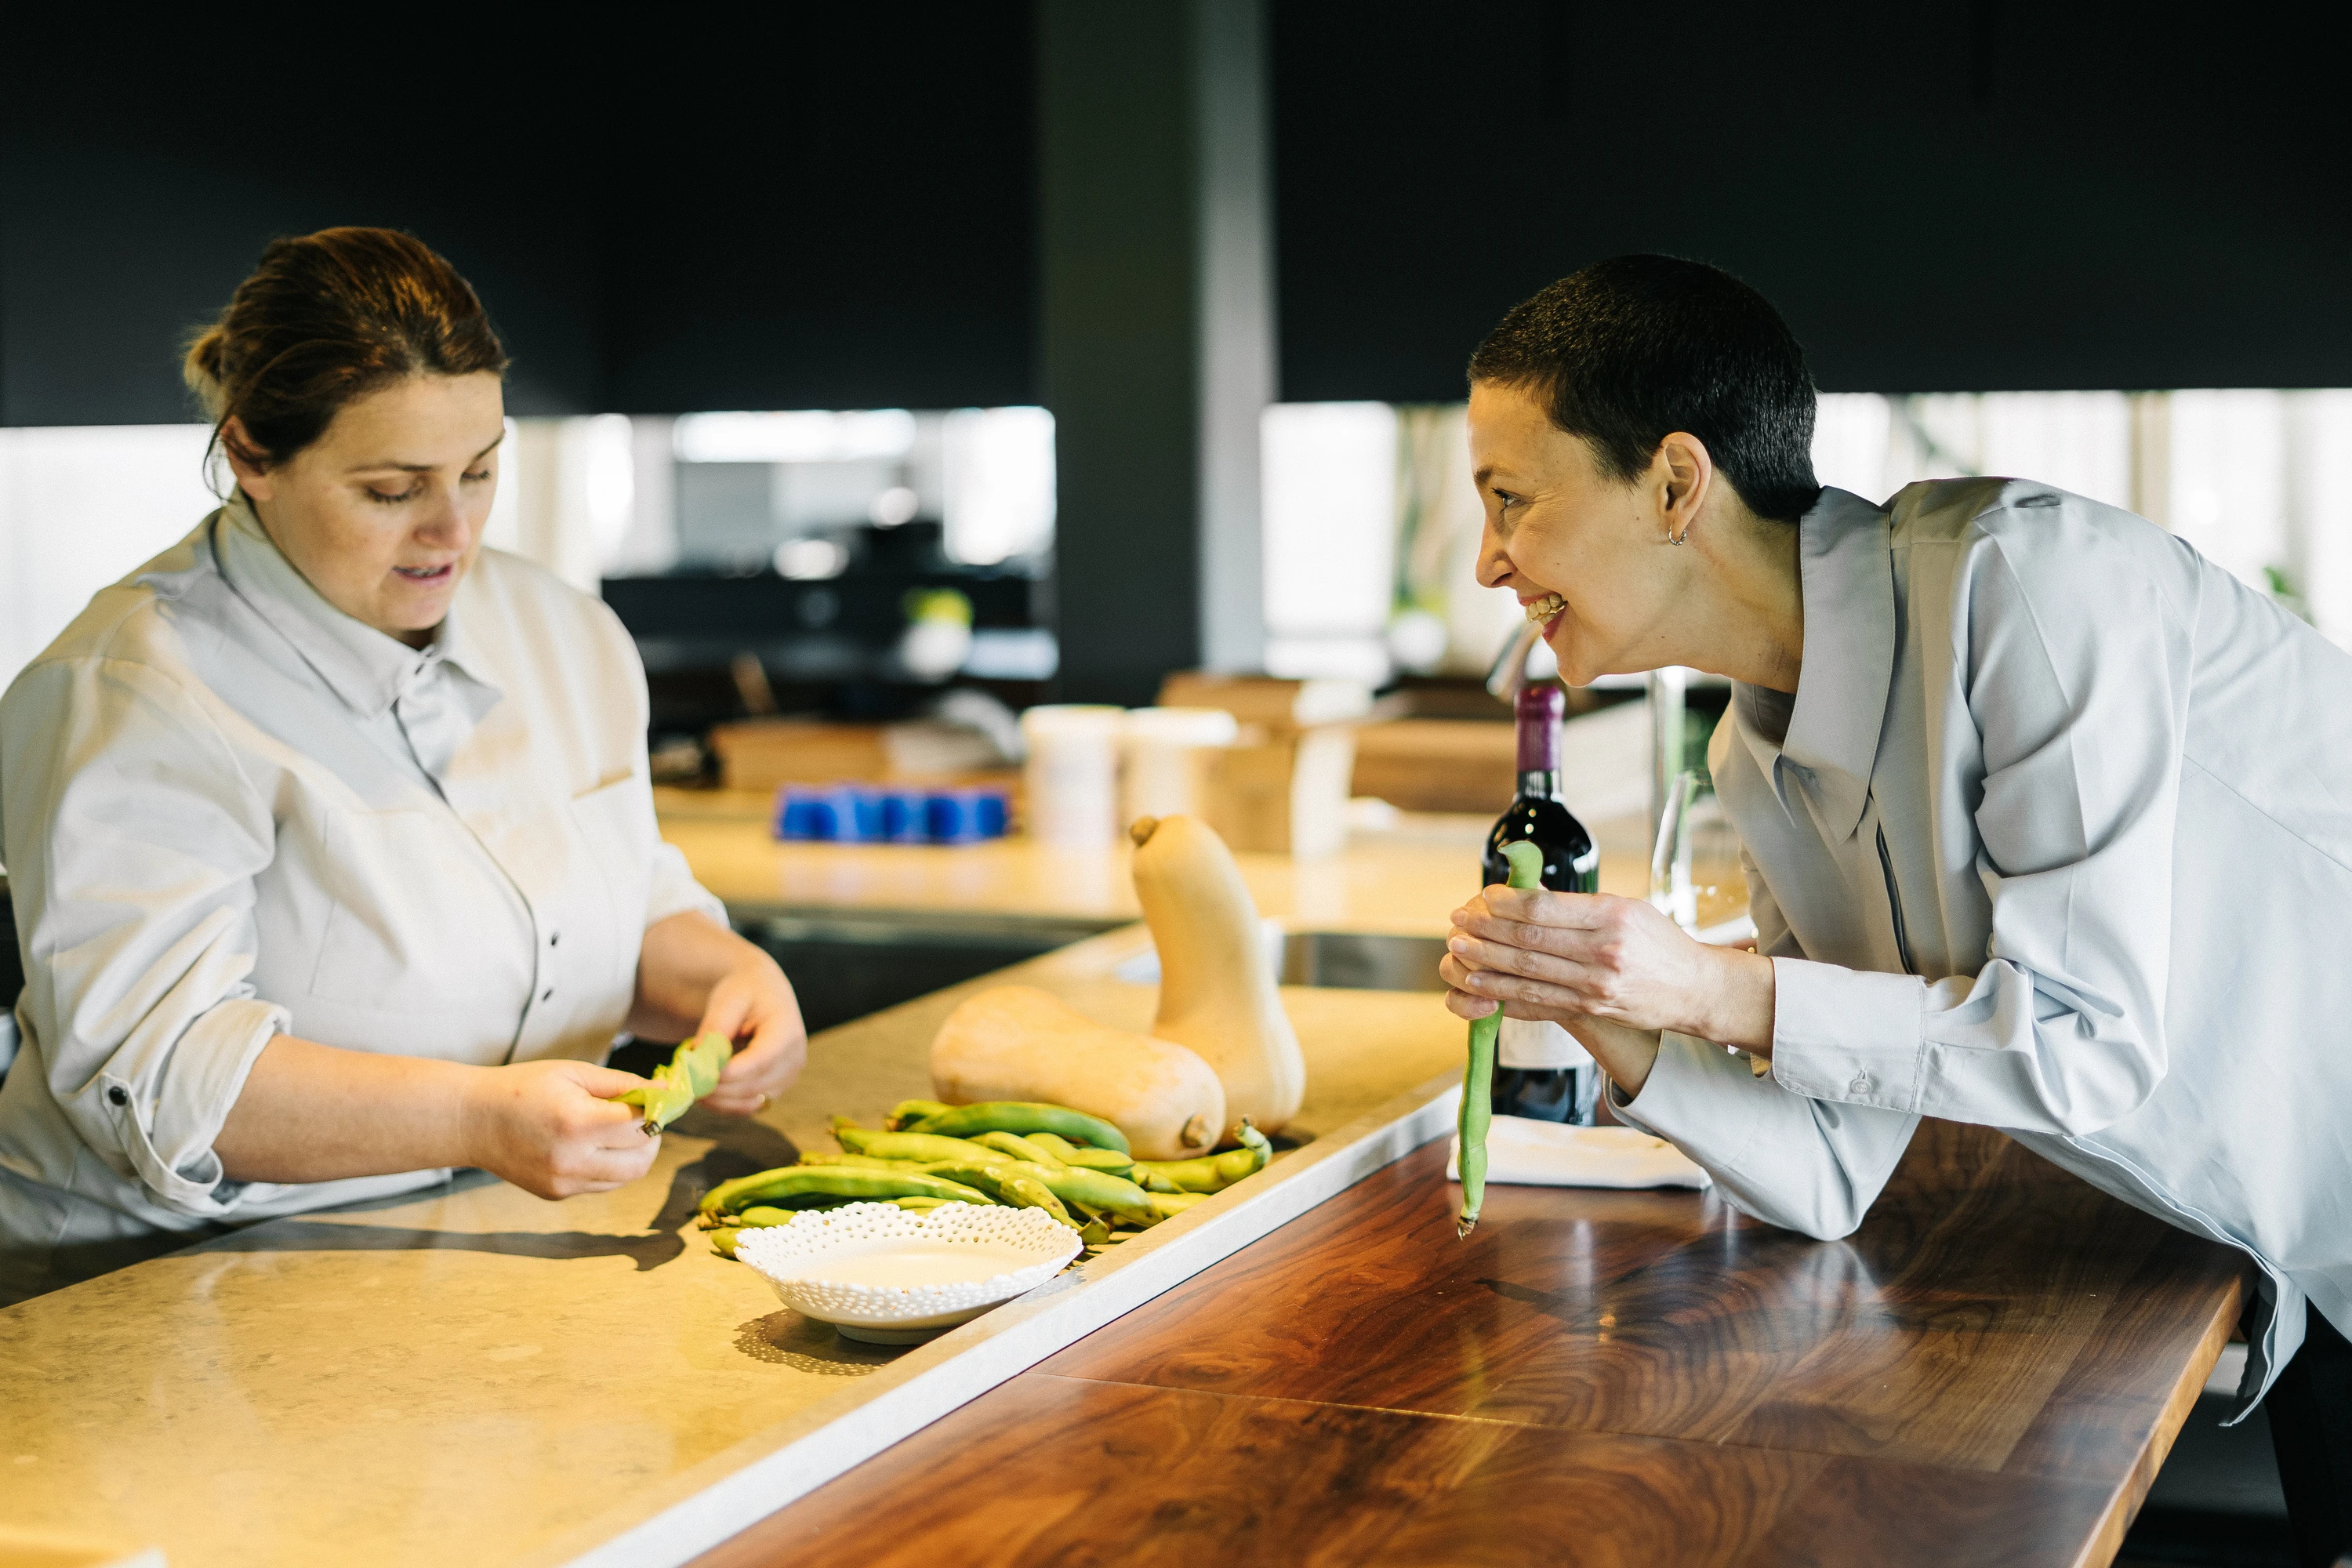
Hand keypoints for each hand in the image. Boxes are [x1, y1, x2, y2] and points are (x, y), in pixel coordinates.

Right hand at [462, 1059, 663, 1198]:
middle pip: (642, 1159)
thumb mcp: (573, 1072)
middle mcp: (572, 1160)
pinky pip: (603, 1184)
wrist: (472, 1120)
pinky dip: (611, 1166)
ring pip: (627, 1177)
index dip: (655, 1109)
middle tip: (643, 1115)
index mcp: (577, 1123)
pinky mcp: (557, 1194)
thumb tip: (665, 1091)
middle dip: (652, 1136)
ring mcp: (564, 1182)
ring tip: (620, 1130)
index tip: (656, 1098)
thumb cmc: (523, 1088)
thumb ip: (622, 1083)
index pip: (642, 1124)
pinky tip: (594, 1144)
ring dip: (635, 1154)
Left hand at [692, 950, 807, 1115]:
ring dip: (717, 1099)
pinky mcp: (775, 1089)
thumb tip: (700, 1060)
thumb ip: (716, 1028)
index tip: (699, 1075)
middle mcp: (794, 1059)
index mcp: (787, 1031)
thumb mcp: (728, 999)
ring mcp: (787, 1078)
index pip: (762, 1060)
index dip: (731, 1073)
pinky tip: (703, 1090)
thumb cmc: (745, 991)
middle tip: (685, 1082)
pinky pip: (747, 1107)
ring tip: (691, 1082)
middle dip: (716, 1088)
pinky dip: (723, 1104)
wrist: (762, 992)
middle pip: (754, 1086)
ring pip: (749, 1101)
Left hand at [1441, 885, 1774, 1048]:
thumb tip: (1526, 896)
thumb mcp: (1627, 908)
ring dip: (1485, 963)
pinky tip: (1481, 984)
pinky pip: (1537, 1002)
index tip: (1485, 896)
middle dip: (1485, 931)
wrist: (1693, 989)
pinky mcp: (1590, 1008)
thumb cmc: (1658, 942)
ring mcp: (1595, 985)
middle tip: (1459, 921)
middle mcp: (1602, 952)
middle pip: (1528, 941)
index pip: (1544, 909)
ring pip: (1526, 973)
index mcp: (1611, 917)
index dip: (1506, 903)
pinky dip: (1504, 993)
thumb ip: (1579, 906)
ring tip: (1458, 951)